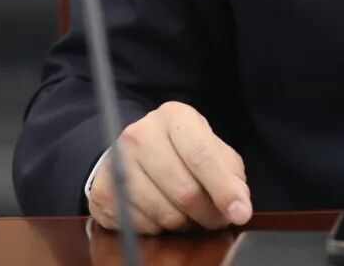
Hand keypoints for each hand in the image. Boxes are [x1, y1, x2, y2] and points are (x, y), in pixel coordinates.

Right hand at [88, 101, 251, 234]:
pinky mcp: (102, 191)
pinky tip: (161, 212)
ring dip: (184, 223)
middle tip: (216, 218)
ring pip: (164, 214)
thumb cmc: (179, 149)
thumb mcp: (208, 146)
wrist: (129, 151)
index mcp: (175, 116)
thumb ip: (227, 172)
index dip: (224, 189)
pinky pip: (141, 227)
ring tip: (188, 213)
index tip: (241, 213)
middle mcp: (142, 134)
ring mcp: (118, 162)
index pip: (202, 157)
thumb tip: (239, 207)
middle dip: (207, 214)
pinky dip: (159, 228)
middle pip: (185, 191)